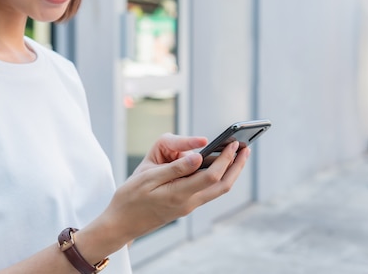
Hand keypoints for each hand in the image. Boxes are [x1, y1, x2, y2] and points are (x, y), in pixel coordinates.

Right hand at [92, 133, 249, 250]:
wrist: (121, 223)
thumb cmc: (130, 197)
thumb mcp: (148, 177)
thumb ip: (175, 167)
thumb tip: (198, 156)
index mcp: (180, 194)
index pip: (212, 175)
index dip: (226, 159)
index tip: (234, 144)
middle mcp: (189, 203)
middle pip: (222, 185)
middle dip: (237, 166)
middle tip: (246, 148)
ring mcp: (188, 206)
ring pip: (217, 190)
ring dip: (230, 172)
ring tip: (238, 156)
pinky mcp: (185, 206)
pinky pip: (208, 191)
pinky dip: (218, 177)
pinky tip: (218, 166)